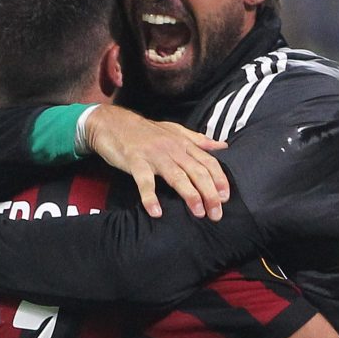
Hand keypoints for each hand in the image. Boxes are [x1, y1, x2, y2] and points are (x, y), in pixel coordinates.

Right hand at [85, 104, 229, 219]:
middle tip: (217, 214)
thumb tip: (222, 146)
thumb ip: (198, 140)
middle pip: (197, 172)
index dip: (219, 179)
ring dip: (189, 195)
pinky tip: (156, 212)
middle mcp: (172, 149)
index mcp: (183, 143)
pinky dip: (150, 197)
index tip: (226, 197)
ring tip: (198, 213)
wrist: (113, 123)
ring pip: (177, 176)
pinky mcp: (135, 161)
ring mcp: (154, 155)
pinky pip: (144, 181)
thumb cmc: (145, 131)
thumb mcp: (174, 131)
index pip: (208, 162)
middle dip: (210, 193)